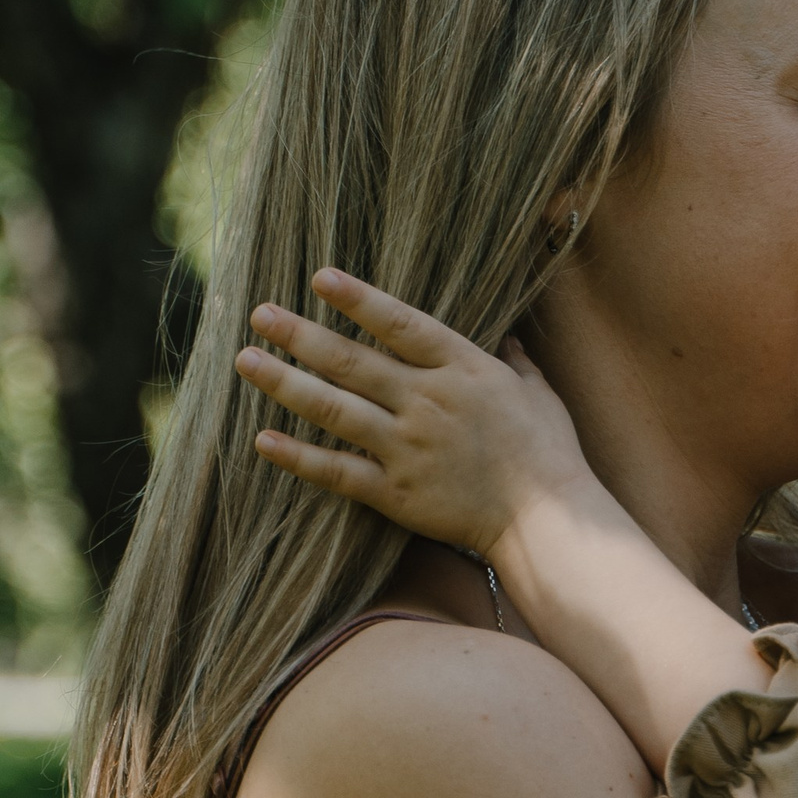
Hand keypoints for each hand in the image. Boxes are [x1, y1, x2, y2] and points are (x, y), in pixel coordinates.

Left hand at [238, 271, 596, 557]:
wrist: (547, 520)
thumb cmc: (550, 455)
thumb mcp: (540, 394)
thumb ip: (517, 363)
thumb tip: (510, 340)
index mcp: (462, 369)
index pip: (400, 323)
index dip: (357, 299)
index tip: (318, 277)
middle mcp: (428, 402)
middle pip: (351, 362)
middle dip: (300, 335)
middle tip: (259, 314)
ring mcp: (408, 447)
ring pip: (334, 409)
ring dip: (285, 383)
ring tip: (247, 362)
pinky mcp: (397, 492)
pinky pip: (338, 471)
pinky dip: (299, 457)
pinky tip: (263, 440)